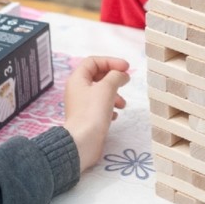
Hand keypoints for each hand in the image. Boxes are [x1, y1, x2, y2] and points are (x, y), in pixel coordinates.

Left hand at [63, 56, 129, 171]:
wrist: (83, 142)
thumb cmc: (93, 112)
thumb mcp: (107, 88)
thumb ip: (116, 76)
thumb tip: (122, 75)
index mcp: (78, 79)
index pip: (93, 61)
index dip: (111, 61)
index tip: (126, 67)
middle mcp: (77, 90)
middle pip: (98, 76)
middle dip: (114, 78)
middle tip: (126, 81)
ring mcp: (81, 104)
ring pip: (101, 92)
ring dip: (115, 94)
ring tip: (122, 104)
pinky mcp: (87, 117)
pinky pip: (100, 106)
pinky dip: (110, 107)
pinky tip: (115, 115)